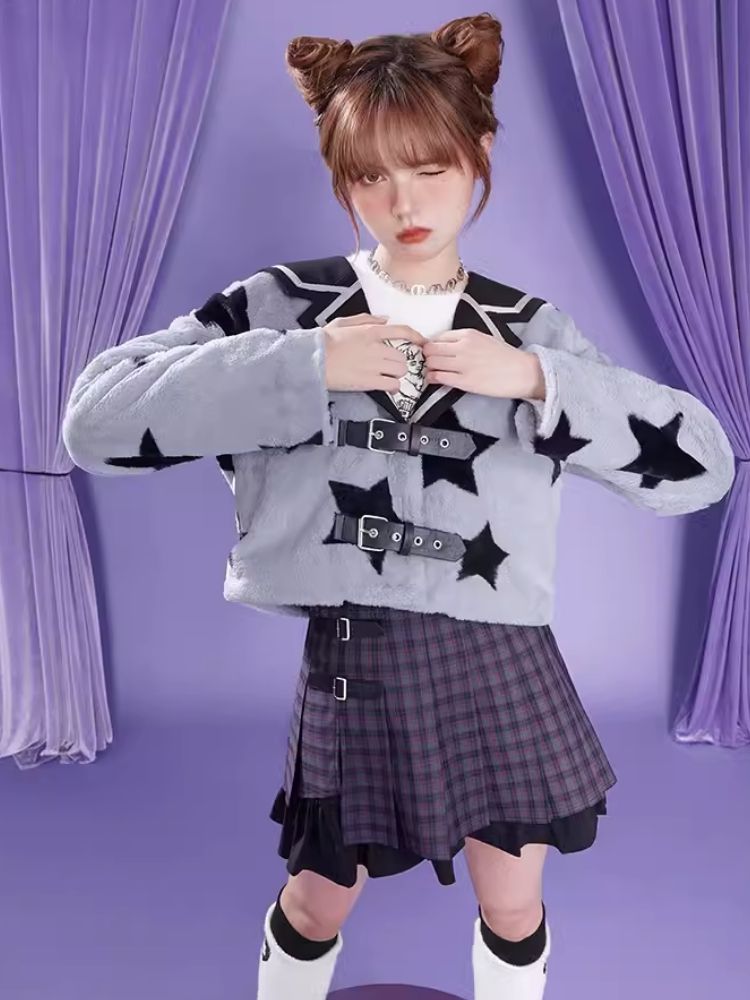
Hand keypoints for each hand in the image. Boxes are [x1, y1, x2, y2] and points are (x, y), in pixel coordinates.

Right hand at [323, 314, 427, 391]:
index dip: (416, 337)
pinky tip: (389, 388)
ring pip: (400, 371)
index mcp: (371, 331)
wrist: (312, 359)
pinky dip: (393, 387)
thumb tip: (385, 319)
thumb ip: (366, 319)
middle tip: (392, 366)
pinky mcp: (369, 381)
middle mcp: (377, 348)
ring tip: (388, 377)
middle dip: (399, 363)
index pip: (402, 331)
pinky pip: (392, 385)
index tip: (422, 342)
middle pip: (403, 357)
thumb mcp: (343, 322)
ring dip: (397, 375)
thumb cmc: (323, 340)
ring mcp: (374, 365)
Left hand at [423, 328, 545, 399]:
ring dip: (428, 368)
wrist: (522, 372)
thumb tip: (447, 346)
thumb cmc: (506, 357)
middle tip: (430, 362)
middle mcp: (463, 347)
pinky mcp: (464, 381)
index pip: (439, 337)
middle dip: (427, 356)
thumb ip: (466, 340)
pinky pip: (439, 377)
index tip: (433, 352)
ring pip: (432, 362)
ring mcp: (463, 364)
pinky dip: (433, 378)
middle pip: (431, 349)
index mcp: (469, 334)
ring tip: (431, 372)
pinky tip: (434, 379)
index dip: (433, 345)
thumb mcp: (485, 339)